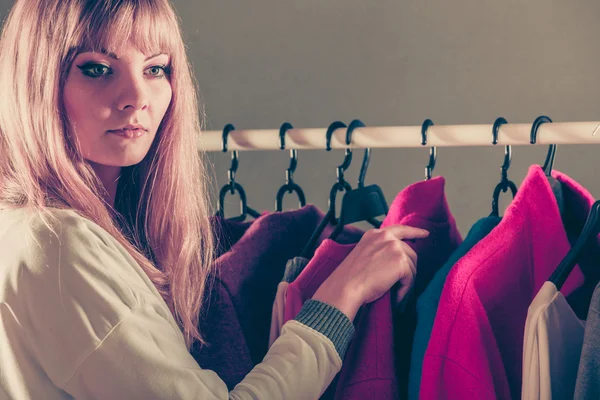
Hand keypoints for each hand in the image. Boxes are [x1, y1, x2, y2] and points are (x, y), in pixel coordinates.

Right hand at [312, 225, 428, 320]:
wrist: (346, 286)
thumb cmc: (351, 278)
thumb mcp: (364, 255)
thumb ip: (380, 250)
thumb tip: (400, 258)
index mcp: (375, 234)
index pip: (399, 229)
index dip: (414, 232)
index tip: (425, 233)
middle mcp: (386, 236)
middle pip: (409, 251)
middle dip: (408, 269)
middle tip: (402, 284)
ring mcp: (394, 247)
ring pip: (411, 266)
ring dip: (406, 281)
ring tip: (395, 292)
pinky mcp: (401, 261)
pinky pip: (410, 278)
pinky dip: (404, 290)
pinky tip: (395, 297)